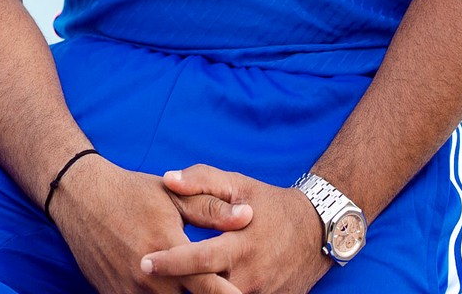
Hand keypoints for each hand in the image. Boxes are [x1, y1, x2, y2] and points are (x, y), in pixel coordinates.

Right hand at [51, 155, 253, 292]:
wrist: (81, 198)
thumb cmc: (131, 193)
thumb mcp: (173, 195)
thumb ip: (211, 210)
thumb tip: (248, 216)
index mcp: (169, 249)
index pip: (210, 286)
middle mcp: (150, 277)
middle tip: (229, 292)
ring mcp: (129, 291)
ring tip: (190, 289)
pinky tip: (169, 290)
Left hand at [141, 165, 331, 293]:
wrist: (317, 230)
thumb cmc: (271, 204)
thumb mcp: (239, 184)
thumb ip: (202, 179)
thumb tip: (169, 179)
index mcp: (240, 244)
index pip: (199, 259)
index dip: (170, 263)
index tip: (144, 262)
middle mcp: (250, 274)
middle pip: (207, 290)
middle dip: (179, 288)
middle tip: (147, 279)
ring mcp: (262, 293)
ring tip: (170, 287)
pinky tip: (204, 289)